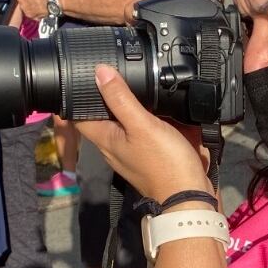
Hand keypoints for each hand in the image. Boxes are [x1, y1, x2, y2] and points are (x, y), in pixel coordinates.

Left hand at [74, 65, 212, 201]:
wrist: (190, 195)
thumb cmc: (164, 163)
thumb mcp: (142, 125)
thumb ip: (120, 98)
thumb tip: (100, 72)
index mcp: (105, 139)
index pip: (78, 115)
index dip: (78, 95)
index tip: (85, 76)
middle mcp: (113, 146)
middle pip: (102, 117)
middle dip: (107, 98)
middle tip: (116, 74)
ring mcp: (131, 151)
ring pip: (124, 123)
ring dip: (131, 108)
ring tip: (139, 89)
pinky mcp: (149, 155)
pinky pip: (144, 132)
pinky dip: (149, 120)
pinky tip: (160, 110)